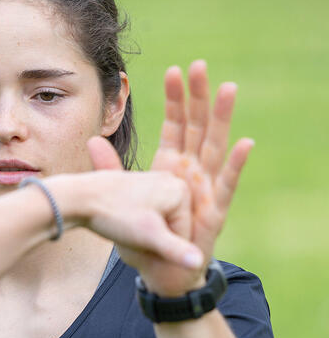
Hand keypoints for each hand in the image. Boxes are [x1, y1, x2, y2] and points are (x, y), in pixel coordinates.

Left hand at [49, 161, 201, 268]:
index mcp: (180, 190)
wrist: (77, 198)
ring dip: (143, 230)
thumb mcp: (147, 236)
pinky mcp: (138, 184)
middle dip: (155, 237)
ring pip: (158, 220)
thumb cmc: (113, 216)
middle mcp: (170, 180)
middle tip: (131, 231)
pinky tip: (119, 218)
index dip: (163, 246)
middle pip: (173, 224)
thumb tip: (199, 264)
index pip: (184, 233)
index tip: (143, 239)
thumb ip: (175, 250)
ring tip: (123, 225)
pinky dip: (133, 220)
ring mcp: (153, 181)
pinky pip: (145, 212)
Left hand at [94, 61, 253, 295]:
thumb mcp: (123, 196)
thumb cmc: (142, 235)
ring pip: (216, 148)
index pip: (176, 125)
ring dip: (221, 118)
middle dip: (199, 97)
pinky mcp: (214, 213)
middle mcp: (191, 173)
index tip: (174, 70)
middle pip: (198, 127)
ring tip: (228, 89)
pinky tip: (244, 143)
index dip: (176, 99)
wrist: (159, 271)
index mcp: (170, 166)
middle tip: (199, 66)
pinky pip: (226, 186)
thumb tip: (93, 140)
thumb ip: (110, 168)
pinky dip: (235, 165)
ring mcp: (205, 190)